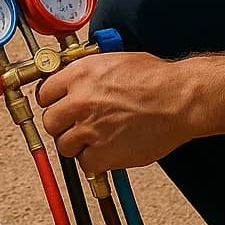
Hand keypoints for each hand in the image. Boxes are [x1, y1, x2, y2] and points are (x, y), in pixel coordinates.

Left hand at [36, 52, 201, 173]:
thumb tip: (77, 80)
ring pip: (64, 145)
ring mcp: (88, 128)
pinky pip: (85, 163)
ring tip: (97, 138)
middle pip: (50, 121)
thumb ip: (90, 73)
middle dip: (62, 124)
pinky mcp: (102, 153)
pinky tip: (109, 150)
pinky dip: (95, 161)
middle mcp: (79, 100)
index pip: (44, 93)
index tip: (59, 106)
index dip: (53, 101)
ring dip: (78, 144)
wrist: (179, 99)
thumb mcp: (116, 61)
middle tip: (77, 125)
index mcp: (81, 74)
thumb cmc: (157, 79)